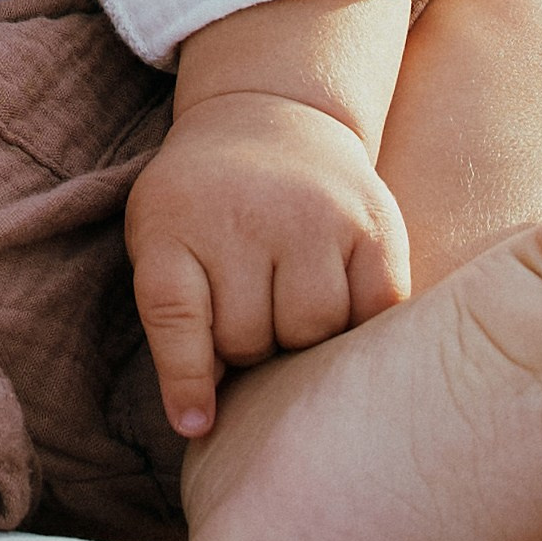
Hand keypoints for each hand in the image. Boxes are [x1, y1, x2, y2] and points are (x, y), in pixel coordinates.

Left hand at [126, 91, 409, 438]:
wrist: (276, 114)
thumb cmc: (209, 201)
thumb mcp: (165, 238)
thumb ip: (179, 317)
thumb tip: (209, 418)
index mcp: (178, 224)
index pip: (178, 319)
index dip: (187, 382)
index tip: (199, 426)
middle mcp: (250, 215)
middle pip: (253, 339)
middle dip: (252, 345)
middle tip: (255, 310)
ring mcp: (319, 216)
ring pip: (317, 332)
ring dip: (306, 337)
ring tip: (295, 303)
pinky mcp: (376, 224)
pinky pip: (376, 311)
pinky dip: (361, 323)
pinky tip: (344, 302)